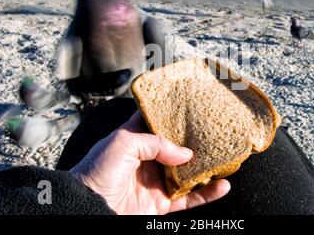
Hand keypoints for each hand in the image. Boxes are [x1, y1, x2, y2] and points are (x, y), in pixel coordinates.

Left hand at [70, 112, 230, 214]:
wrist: (88, 208)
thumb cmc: (97, 171)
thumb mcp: (123, 143)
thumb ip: (156, 143)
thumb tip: (186, 155)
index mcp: (136, 139)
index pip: (157, 123)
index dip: (173, 115)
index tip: (193, 106)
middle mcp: (148, 159)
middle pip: (178, 148)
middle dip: (196, 141)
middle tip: (216, 132)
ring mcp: (156, 182)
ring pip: (188, 173)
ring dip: (206, 167)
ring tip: (226, 157)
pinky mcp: (162, 204)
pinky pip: (190, 199)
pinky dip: (208, 194)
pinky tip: (223, 186)